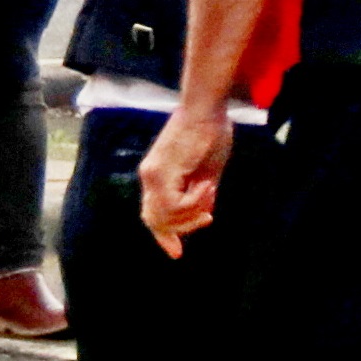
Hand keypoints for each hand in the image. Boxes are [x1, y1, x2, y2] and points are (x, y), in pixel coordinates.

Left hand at [138, 105, 231, 259]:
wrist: (206, 106)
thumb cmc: (211, 130)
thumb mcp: (209, 169)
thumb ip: (203, 192)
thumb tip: (205, 212)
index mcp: (158, 176)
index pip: (154, 215)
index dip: (165, 236)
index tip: (177, 253)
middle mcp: (149, 177)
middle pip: (155, 220)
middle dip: (181, 228)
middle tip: (207, 218)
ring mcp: (152, 174)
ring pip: (164, 216)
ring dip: (191, 213)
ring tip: (209, 193)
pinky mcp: (160, 171)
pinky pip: (173, 203)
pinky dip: (192, 202)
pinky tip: (206, 186)